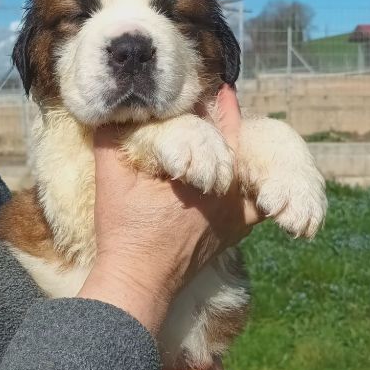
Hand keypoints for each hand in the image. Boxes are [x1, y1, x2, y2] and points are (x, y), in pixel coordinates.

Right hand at [78, 86, 261, 334]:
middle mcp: (225, 186)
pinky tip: (248, 173)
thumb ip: (115, 131)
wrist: (139, 280)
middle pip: (234, 142)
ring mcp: (236, 210)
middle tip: (228, 100)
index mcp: (198, 166)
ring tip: (234, 133)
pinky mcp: (238, 228)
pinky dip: (256, 185)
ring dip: (240, 151)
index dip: (217, 103)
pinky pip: (258, 199)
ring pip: (248, 167)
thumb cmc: (123, 229)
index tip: (221, 89)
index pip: (213, 122)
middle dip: (228, 122)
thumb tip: (118, 102)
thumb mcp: (111, 173)